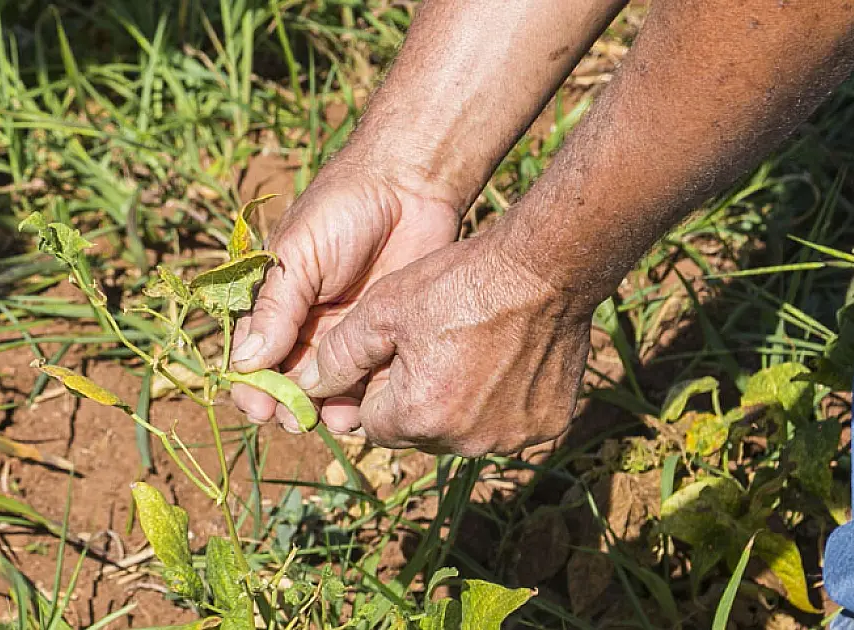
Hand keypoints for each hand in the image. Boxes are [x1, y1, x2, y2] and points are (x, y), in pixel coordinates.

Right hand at [230, 160, 459, 432]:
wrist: (409, 187)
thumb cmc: (342, 210)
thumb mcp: (298, 255)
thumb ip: (275, 307)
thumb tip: (244, 363)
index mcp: (276, 303)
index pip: (252, 355)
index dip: (250, 384)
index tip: (256, 406)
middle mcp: (307, 325)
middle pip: (288, 381)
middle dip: (287, 405)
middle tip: (295, 420)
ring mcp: (347, 335)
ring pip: (328, 388)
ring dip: (324, 409)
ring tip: (330, 419)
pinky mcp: (385, 339)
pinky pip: (368, 379)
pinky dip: (362, 400)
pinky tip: (361, 412)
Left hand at [295, 229, 593, 455]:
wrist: (546, 270)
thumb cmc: (461, 283)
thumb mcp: (385, 308)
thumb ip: (339, 354)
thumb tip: (306, 387)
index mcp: (418, 416)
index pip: (374, 423)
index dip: (377, 387)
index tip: (394, 355)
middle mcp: (464, 440)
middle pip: (420, 431)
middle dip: (417, 399)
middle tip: (434, 348)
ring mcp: (510, 437)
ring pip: (465, 430)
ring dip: (460, 404)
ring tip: (472, 352)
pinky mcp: (545, 426)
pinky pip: (509, 424)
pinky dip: (504, 402)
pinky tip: (508, 362)